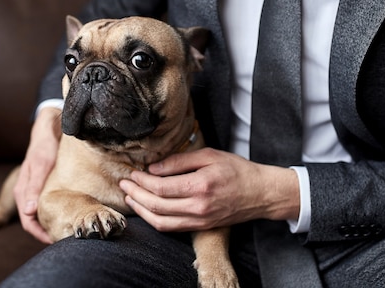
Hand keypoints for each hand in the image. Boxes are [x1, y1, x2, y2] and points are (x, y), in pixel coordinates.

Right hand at [13, 106, 61, 242]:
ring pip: (40, 213)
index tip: (56, 241)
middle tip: (66, 239)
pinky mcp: (42, 184)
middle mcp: (27, 191)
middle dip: (47, 232)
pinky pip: (44, 203)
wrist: (47, 128)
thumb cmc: (44, 145)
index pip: (29, 222)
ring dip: (50, 222)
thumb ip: (34, 187)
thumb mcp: (41, 164)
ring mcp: (34, 188)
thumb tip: (30, 212)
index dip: (41, 235)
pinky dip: (53, 210)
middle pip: (34, 221)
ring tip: (68, 228)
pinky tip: (67, 211)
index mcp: (24, 190)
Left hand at [119, 147, 299, 231]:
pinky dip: (154, 220)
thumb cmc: (236, 170)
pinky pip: (171, 228)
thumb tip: (153, 168)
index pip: (161, 187)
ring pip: (160, 221)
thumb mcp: (209, 155)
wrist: (260, 193)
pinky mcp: (200, 227)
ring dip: (141, 209)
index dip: (142, 181)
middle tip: (124, 183)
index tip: (133, 172)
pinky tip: (146, 209)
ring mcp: (199, 220)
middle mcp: (198, 207)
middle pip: (156, 205)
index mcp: (200, 186)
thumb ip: (180, 161)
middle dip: (136, 194)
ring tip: (130, 196)